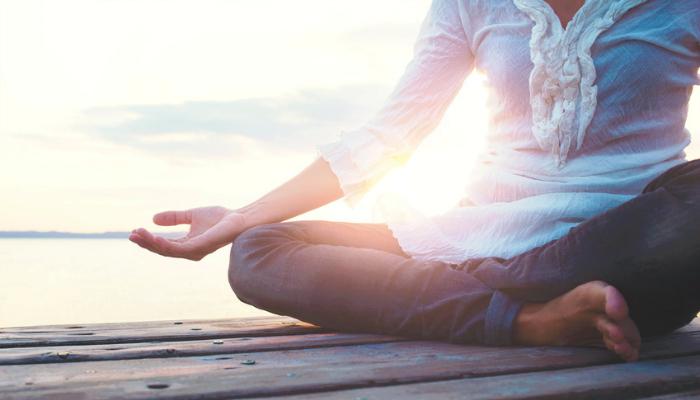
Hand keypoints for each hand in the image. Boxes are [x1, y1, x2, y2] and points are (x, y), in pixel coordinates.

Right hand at [129, 206, 247, 260]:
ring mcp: (195, 251)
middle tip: (132, 235)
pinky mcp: (200, 248)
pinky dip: (166, 244)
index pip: (164, 245)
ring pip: (168, 250)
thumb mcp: (191, 215)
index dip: (149, 239)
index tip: (135, 231)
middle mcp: (190, 251)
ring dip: (152, 243)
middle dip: (146, 243)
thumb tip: (153, 219)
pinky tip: (156, 238)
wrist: (238, 218)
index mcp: (187, 245)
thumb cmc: (220, 218)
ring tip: (139, 234)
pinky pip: (179, 249)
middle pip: (163, 250)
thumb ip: (174, 218)